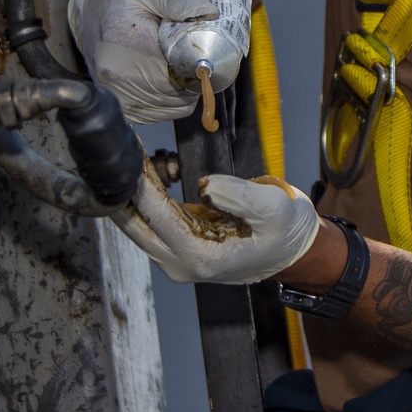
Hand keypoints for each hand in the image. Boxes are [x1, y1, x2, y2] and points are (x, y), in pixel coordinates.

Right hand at [67, 0, 218, 123]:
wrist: (89, 9)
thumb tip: (209, 13)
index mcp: (123, 44)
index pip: (176, 72)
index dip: (198, 67)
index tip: (202, 53)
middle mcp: (114, 75)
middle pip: (175, 94)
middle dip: (193, 78)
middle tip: (194, 57)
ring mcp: (114, 94)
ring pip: (170, 108)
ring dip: (184, 91)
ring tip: (179, 65)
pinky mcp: (118, 104)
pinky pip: (158, 114)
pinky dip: (170, 101)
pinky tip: (168, 78)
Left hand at [115, 170, 322, 283]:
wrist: (294, 251)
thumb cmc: (287, 232)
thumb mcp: (275, 208)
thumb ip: (239, 196)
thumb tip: (204, 185)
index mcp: (203, 258)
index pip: (159, 218)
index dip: (141, 185)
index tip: (128, 154)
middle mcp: (181, 264)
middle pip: (135, 225)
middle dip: (123, 188)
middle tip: (117, 148)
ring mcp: (177, 258)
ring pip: (138, 222)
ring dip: (133, 189)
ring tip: (130, 151)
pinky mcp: (178, 245)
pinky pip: (152, 219)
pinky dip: (146, 194)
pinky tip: (145, 168)